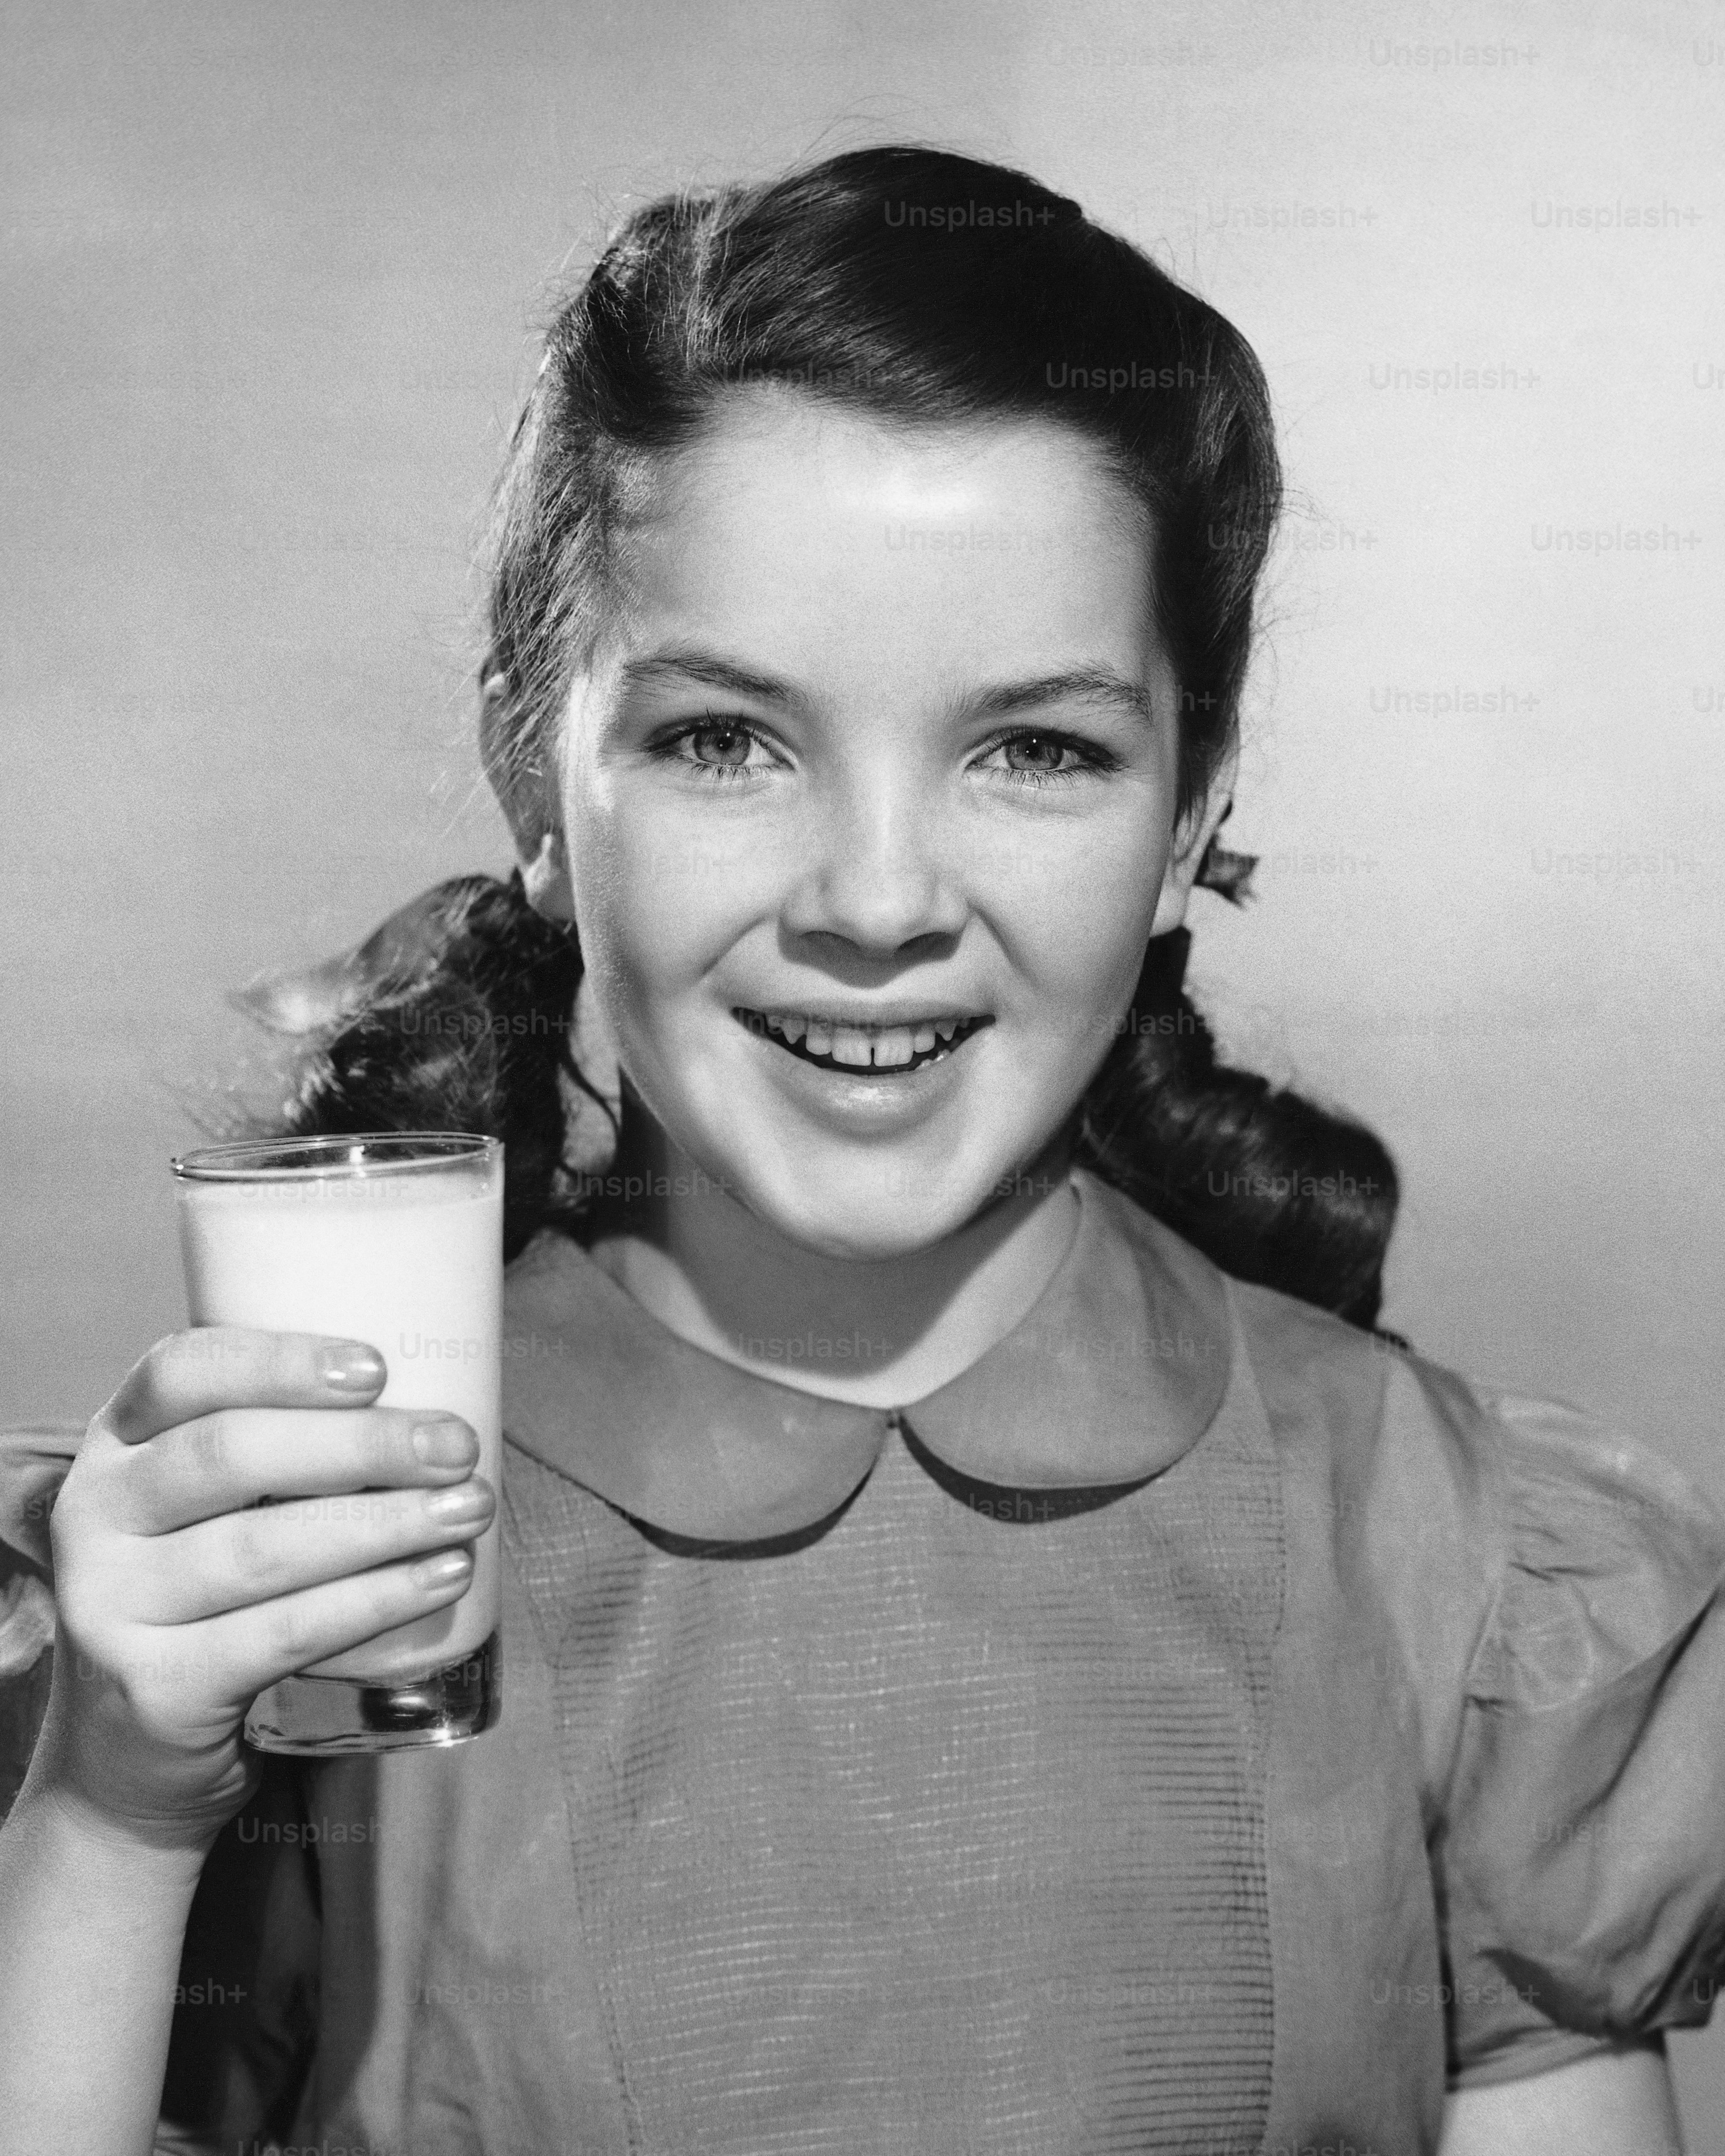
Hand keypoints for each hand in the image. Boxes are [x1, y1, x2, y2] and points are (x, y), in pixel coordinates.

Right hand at [29, 1328, 494, 1853]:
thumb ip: (278, 1451)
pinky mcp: (154, 1689)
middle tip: (458, 1446)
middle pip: (229, 1456)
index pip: (181, 1372)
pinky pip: (280, 1634)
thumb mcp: (206, 1506)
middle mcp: (96, 1514)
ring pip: (261, 1548)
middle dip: (361, 1447)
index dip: (279, 1362)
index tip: (377, 1368)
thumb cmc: (201, 1593)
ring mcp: (110, 1605)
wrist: (128, 1751)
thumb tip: (430, 1410)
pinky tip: (441, 1578)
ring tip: (470, 1511)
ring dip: (383, 1526)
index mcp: (115, 1443)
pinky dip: (372, 1602)